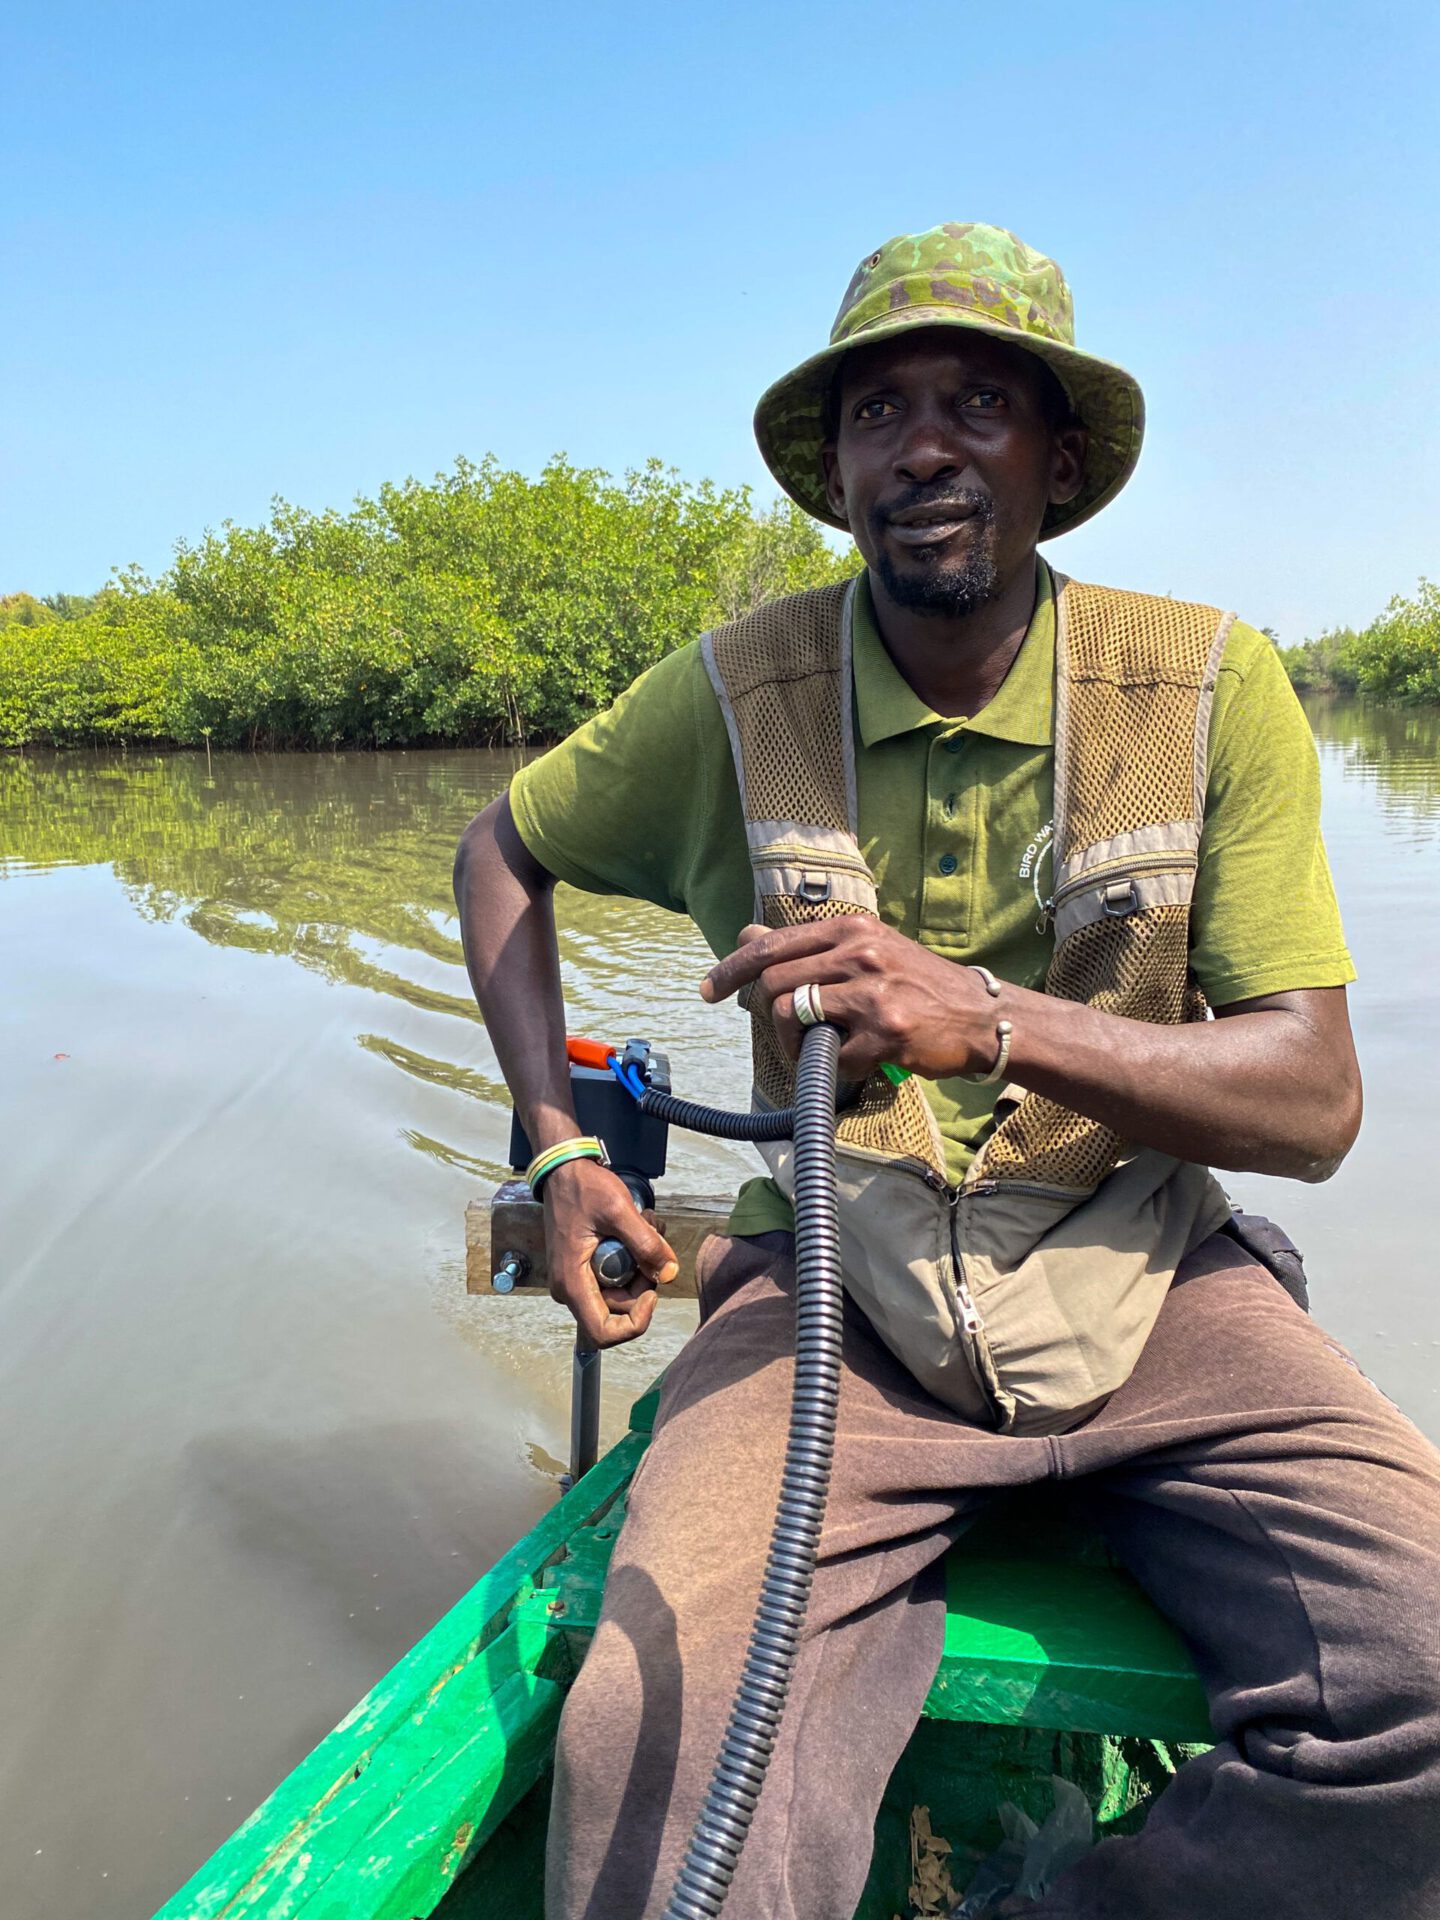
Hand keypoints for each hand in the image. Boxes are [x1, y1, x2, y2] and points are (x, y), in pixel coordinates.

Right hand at [542, 1158, 678, 1346]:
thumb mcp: (619, 1211)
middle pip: (617, 1311)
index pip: (603, 1332)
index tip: (652, 1291)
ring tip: (648, 1230)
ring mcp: (575, 1279)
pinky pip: (613, 1279)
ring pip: (618, 1294)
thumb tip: (670, 1273)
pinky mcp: (582, 1268)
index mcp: (572, 1282)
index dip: (635, 1322)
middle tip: (655, 1246)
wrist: (563, 1170)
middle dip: (643, 1285)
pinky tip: (638, 1231)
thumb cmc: (584, 1188)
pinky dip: (631, 1261)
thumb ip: (646, 1244)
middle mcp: (569, 1288)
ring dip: (640, 1269)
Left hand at [700, 918, 1000, 1081]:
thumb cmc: (918, 984)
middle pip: (774, 983)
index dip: (731, 969)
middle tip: (789, 1037)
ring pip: (793, 1016)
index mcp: (851, 928)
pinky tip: (860, 1063)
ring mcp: (874, 991)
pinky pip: (833, 1055)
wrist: (982, 1017)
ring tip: (819, 1052)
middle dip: (768, 1017)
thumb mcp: (866, 948)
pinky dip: (838, 1067)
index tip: (708, 990)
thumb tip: (747, 934)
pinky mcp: (888, 1031)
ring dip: (794, 1044)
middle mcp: (860, 952)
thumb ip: (808, 945)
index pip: (771, 945)